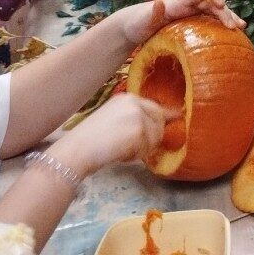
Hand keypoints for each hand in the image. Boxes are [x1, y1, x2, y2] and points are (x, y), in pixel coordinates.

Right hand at [52, 93, 176, 178]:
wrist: (77, 149)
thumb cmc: (89, 140)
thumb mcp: (112, 119)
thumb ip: (133, 119)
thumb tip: (159, 126)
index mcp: (127, 98)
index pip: (153, 107)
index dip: (164, 116)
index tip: (177, 117)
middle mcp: (135, 102)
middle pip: (159, 121)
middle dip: (152, 137)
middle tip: (133, 148)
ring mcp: (138, 116)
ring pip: (155, 137)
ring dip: (141, 149)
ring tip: (120, 150)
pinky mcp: (139, 131)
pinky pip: (147, 149)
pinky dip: (135, 156)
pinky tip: (119, 154)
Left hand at [119, 0, 244, 46]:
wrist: (134, 28)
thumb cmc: (138, 23)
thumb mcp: (144, 19)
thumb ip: (154, 12)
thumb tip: (159, 3)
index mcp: (178, 1)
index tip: (220, 5)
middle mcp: (187, 4)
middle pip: (211, 2)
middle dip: (225, 11)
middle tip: (235, 26)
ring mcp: (191, 13)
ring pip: (214, 11)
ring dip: (228, 17)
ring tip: (241, 27)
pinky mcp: (192, 24)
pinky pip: (210, 21)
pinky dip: (221, 26)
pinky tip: (232, 34)